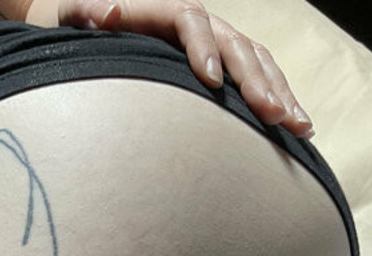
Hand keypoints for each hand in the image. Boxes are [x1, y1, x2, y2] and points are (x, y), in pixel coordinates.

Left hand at [22, 0, 313, 139]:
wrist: (86, 35)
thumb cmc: (75, 34)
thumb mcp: (70, 18)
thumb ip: (86, 13)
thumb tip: (106, 11)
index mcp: (162, 11)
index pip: (191, 20)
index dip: (204, 48)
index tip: (211, 82)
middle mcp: (196, 24)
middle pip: (235, 43)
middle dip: (256, 81)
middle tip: (272, 115)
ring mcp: (215, 45)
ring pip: (257, 62)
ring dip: (280, 93)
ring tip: (299, 127)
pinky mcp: (225, 69)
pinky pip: (260, 78)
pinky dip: (281, 100)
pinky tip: (300, 129)